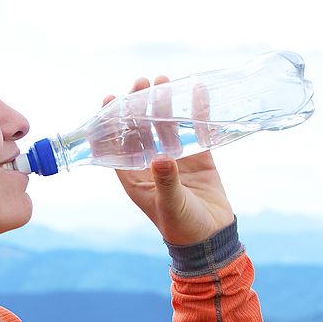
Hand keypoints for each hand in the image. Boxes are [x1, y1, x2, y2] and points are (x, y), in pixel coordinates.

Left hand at [105, 76, 234, 245]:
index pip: (118, 145)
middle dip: (140, 106)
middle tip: (142, 83)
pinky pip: (195, 130)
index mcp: (135, 178)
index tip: (109, 98)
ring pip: (167, 126)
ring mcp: (176, 160)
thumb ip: (166, 181)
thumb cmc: (184, 228)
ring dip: (165, 104)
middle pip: (142, 129)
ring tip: (163, 81)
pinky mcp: (199, 158)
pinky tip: (196, 91)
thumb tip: (161, 157)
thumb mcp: (171, 205)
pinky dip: (196, 112)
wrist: (213, 240)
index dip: (113, 122)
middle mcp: (152, 165)